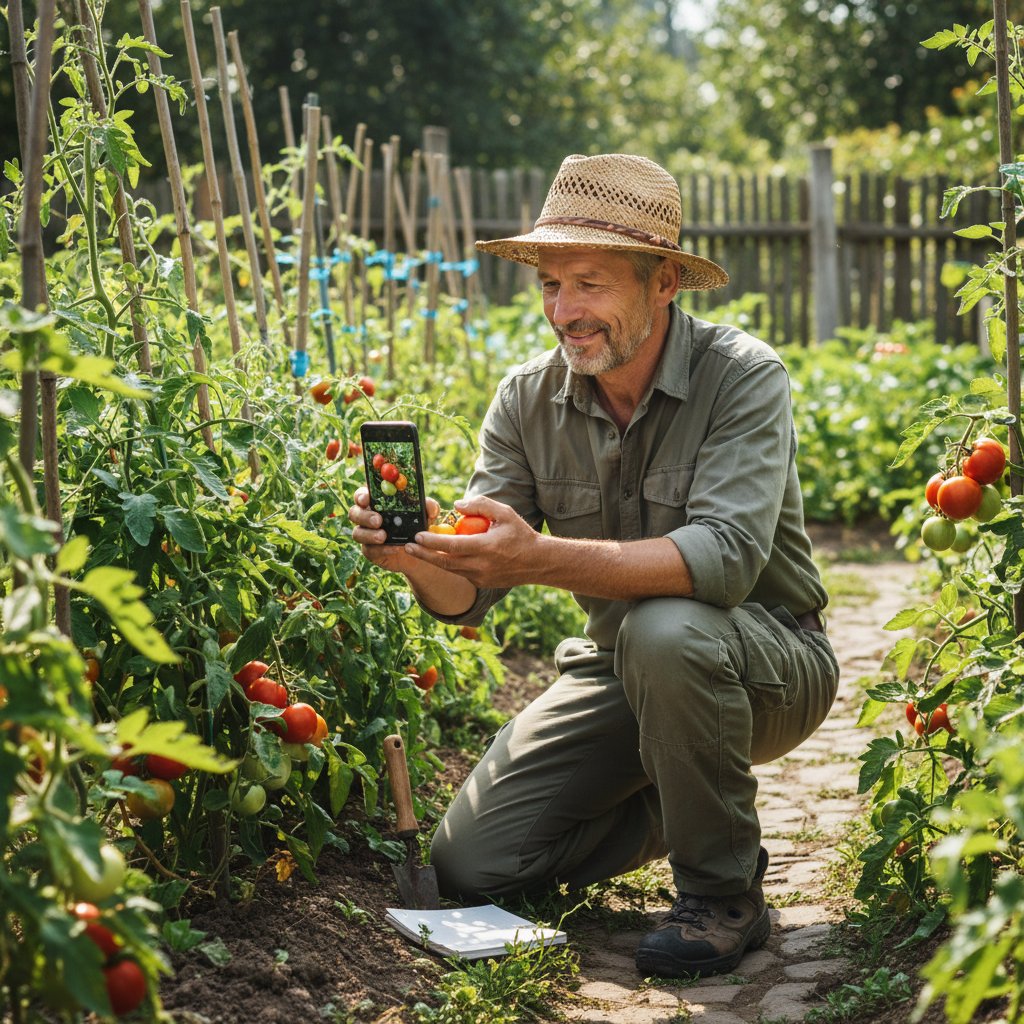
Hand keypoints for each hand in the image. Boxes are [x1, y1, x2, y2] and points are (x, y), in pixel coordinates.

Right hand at [349, 487, 440, 572]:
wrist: (418, 551)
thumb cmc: (417, 525)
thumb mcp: (425, 515)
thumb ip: (428, 507)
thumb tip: (429, 507)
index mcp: (376, 503)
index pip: (362, 495)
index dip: (361, 496)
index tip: (367, 499)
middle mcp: (367, 517)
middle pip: (354, 513)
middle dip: (364, 516)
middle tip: (378, 520)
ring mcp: (366, 535)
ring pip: (357, 533)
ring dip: (369, 534)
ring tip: (383, 536)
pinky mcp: (370, 551)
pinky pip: (370, 550)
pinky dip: (381, 549)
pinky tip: (394, 549)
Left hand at [405, 495, 538, 587]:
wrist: (538, 562)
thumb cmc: (521, 534)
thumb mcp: (504, 513)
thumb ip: (480, 505)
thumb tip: (456, 505)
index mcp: (485, 547)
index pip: (451, 545)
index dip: (431, 541)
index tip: (417, 535)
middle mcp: (480, 566)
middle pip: (443, 562)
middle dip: (423, 554)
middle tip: (408, 546)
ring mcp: (480, 577)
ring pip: (450, 569)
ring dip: (433, 560)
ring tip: (419, 550)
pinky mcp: (482, 583)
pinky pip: (461, 573)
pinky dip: (450, 564)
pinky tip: (442, 555)